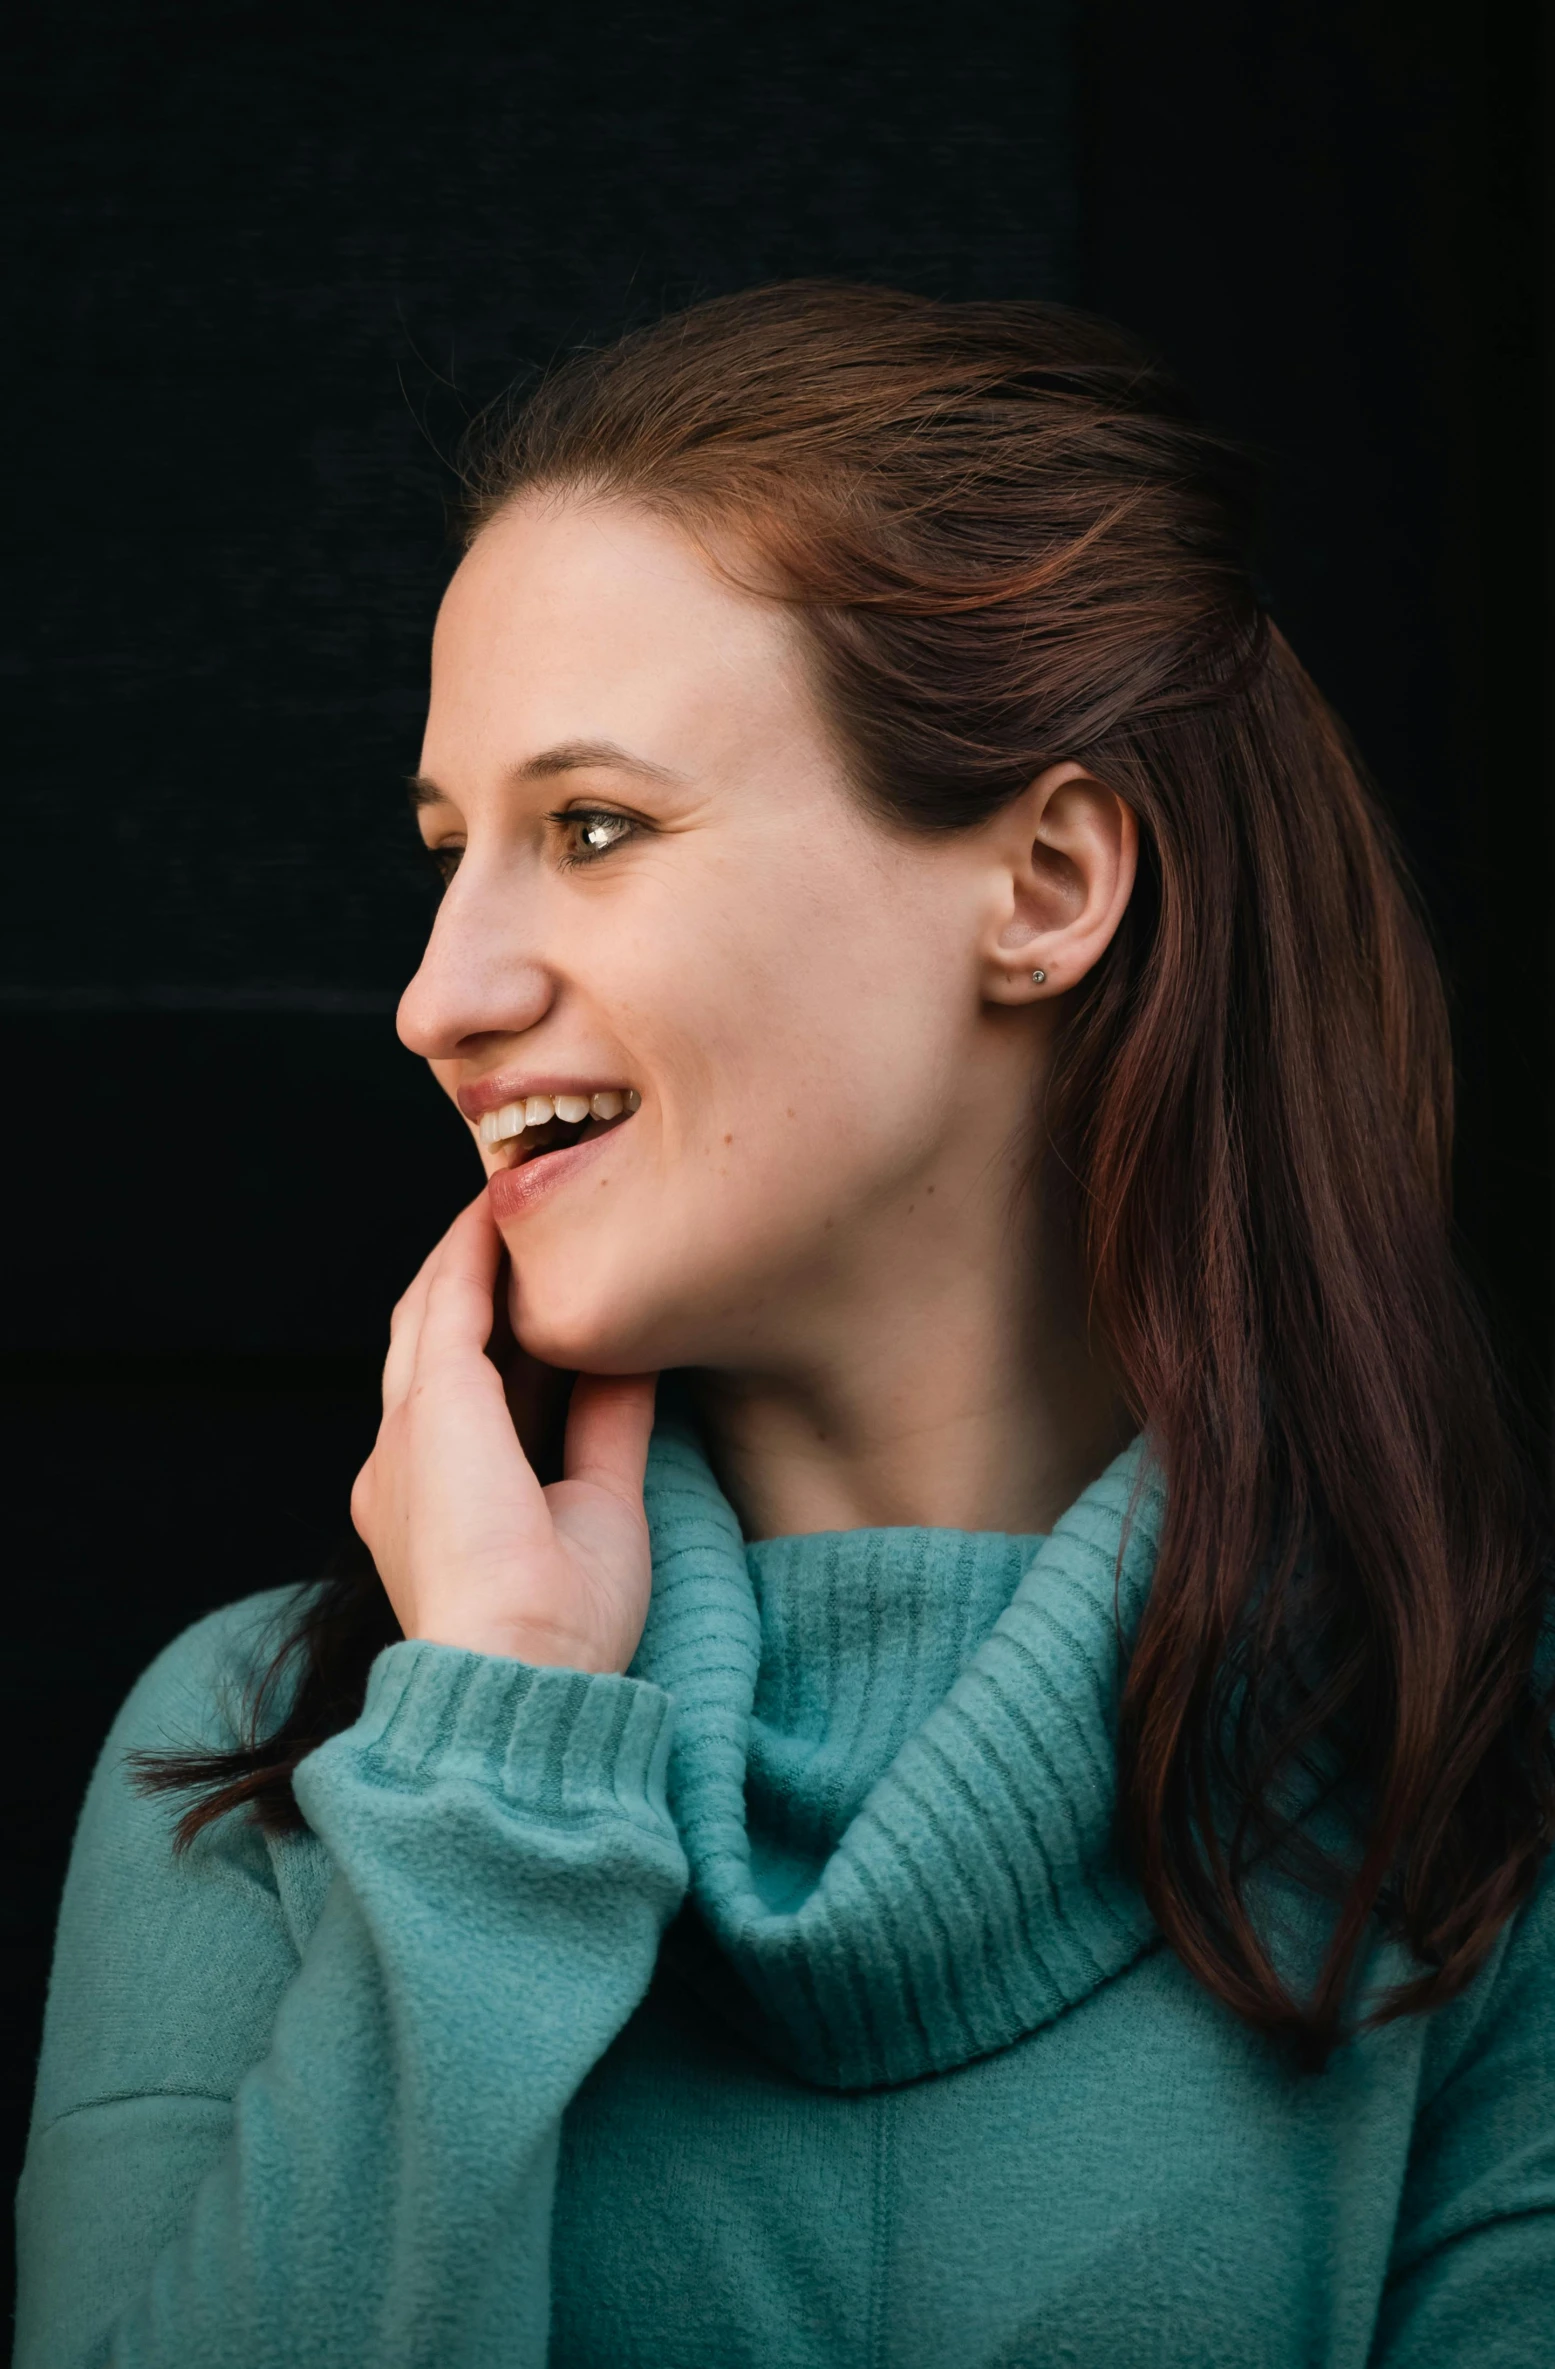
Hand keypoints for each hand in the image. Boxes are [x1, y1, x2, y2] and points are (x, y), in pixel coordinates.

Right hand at [350, 1194, 657, 1671]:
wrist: (516, 1673)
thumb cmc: (561, 1630)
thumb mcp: (598, 1507)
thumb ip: (607, 1428)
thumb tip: (634, 1360)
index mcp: (433, 1499)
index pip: (464, 1392)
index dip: (499, 1332)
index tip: (544, 1288)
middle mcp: (402, 1462)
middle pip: (434, 1341)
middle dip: (474, 1281)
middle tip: (526, 1226)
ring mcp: (406, 1432)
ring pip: (431, 1312)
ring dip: (471, 1255)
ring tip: (516, 1200)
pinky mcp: (432, 1405)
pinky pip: (449, 1302)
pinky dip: (473, 1253)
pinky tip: (500, 1213)